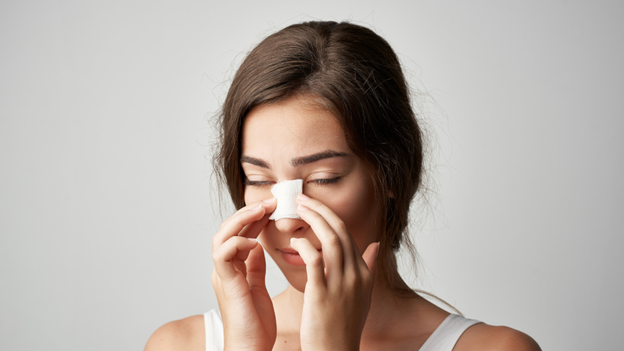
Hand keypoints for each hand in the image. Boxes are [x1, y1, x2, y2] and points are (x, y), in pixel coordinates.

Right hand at [211, 198, 277, 350]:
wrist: (251, 348)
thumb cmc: (255, 324)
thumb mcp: (258, 287)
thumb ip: (255, 266)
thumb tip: (258, 246)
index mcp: (234, 267)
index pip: (241, 232)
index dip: (257, 218)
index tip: (276, 207)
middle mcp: (225, 268)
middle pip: (229, 229)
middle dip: (249, 212)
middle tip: (271, 202)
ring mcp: (223, 274)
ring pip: (221, 236)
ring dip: (241, 220)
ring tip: (261, 211)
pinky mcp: (225, 282)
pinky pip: (222, 253)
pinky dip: (237, 242)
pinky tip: (255, 241)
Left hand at [290, 194, 379, 350]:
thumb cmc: (344, 326)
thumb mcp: (363, 295)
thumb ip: (369, 267)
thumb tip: (376, 245)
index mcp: (363, 273)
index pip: (348, 234)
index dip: (329, 216)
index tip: (314, 206)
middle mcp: (355, 275)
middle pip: (339, 231)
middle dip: (319, 210)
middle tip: (301, 199)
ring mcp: (340, 284)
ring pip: (329, 240)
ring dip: (312, 219)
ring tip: (297, 209)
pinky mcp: (321, 293)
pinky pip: (313, 260)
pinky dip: (303, 245)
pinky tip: (295, 240)